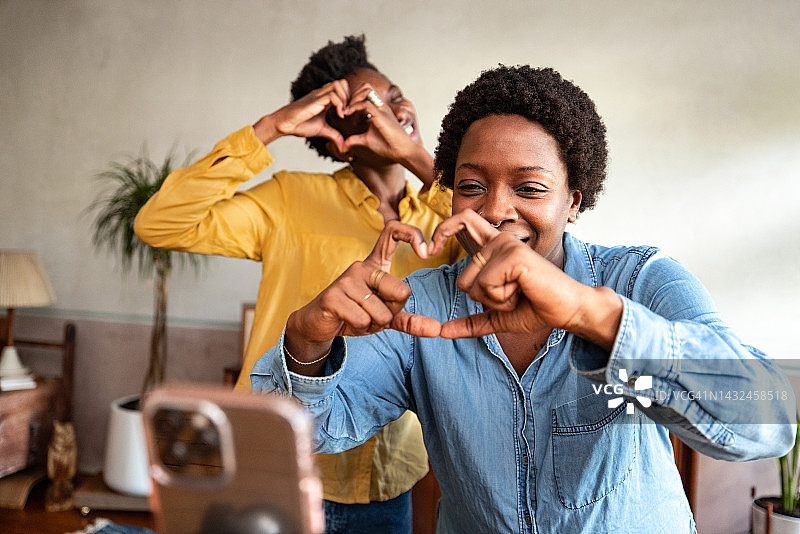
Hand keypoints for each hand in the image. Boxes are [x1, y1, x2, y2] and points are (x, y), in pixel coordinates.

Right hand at [253, 80, 350, 150]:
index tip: (350, 113)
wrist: (284, 124)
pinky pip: (332, 96)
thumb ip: (334, 135)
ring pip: (339, 85)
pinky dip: (340, 105)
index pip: (342, 88)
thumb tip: (343, 146)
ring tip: (344, 113)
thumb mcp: (322, 130)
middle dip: (350, 96)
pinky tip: (339, 116)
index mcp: (324, 98)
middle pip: (342, 83)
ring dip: (345, 99)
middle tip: (349, 111)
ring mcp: (318, 95)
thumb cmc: (300, 125)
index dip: (350, 98)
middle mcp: (322, 94)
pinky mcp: (314, 100)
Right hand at [284, 221, 442, 364]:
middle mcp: (361, 266)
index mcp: (375, 264)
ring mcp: (346, 279)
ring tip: (357, 317)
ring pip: (382, 312)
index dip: (413, 234)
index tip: (426, 252)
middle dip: (392, 312)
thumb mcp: (385, 317)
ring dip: (374, 324)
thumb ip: (410, 321)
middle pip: (402, 290)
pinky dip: (361, 328)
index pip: (393, 232)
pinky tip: (347, 321)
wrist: (317, 325)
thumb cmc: (354, 315)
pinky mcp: (334, 296)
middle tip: (373, 314)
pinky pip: (364, 320)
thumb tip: (437, 329)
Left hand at [335, 82, 420, 164]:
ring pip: (366, 90)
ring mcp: (382, 109)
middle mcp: (380, 106)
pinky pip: (365, 104)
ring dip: (353, 98)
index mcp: (378, 109)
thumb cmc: (388, 146)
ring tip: (346, 111)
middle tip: (344, 109)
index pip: (365, 93)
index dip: (353, 98)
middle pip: (365, 87)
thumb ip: (354, 140)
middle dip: (352, 95)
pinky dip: (354, 107)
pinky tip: (348, 115)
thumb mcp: (366, 141)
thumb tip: (342, 145)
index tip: (344, 111)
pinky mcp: (381, 115)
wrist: (403, 152)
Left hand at [439, 230, 622, 350]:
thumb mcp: (497, 318)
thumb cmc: (536, 308)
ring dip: (495, 300)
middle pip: (463, 278)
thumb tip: (442, 331)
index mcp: (494, 248)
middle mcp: (499, 241)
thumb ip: (470, 323)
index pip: (462, 221)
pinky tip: (523, 290)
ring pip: (473, 284)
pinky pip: (486, 285)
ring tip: (519, 292)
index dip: (442, 229)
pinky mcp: (512, 255)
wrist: (566, 310)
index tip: (427, 249)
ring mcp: (506, 245)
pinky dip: (502, 298)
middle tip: (512, 295)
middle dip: (484, 300)